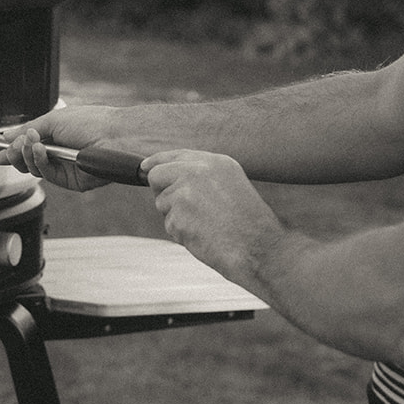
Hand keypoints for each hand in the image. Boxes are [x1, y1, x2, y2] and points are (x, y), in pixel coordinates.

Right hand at [0, 106, 117, 191]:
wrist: (115, 137)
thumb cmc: (92, 122)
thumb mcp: (54, 120)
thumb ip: (28, 129)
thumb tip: (8, 136)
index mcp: (57, 135)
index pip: (29, 146)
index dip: (13, 150)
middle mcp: (60, 152)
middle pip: (27, 161)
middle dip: (16, 153)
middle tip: (13, 146)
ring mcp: (65, 167)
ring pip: (34, 169)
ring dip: (26, 155)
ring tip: (31, 142)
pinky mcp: (71, 181)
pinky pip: (47, 175)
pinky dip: (39, 161)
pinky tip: (40, 150)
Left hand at [142, 149, 277, 285]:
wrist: (258, 248)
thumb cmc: (249, 224)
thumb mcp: (232, 185)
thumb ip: (202, 176)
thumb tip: (169, 178)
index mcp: (215, 161)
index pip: (175, 155)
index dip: (157, 162)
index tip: (145, 167)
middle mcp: (197, 171)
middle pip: (157, 176)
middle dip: (162, 193)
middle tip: (185, 211)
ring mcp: (185, 192)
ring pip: (162, 204)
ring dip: (177, 218)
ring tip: (206, 225)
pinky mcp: (178, 215)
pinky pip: (169, 225)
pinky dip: (182, 235)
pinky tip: (204, 236)